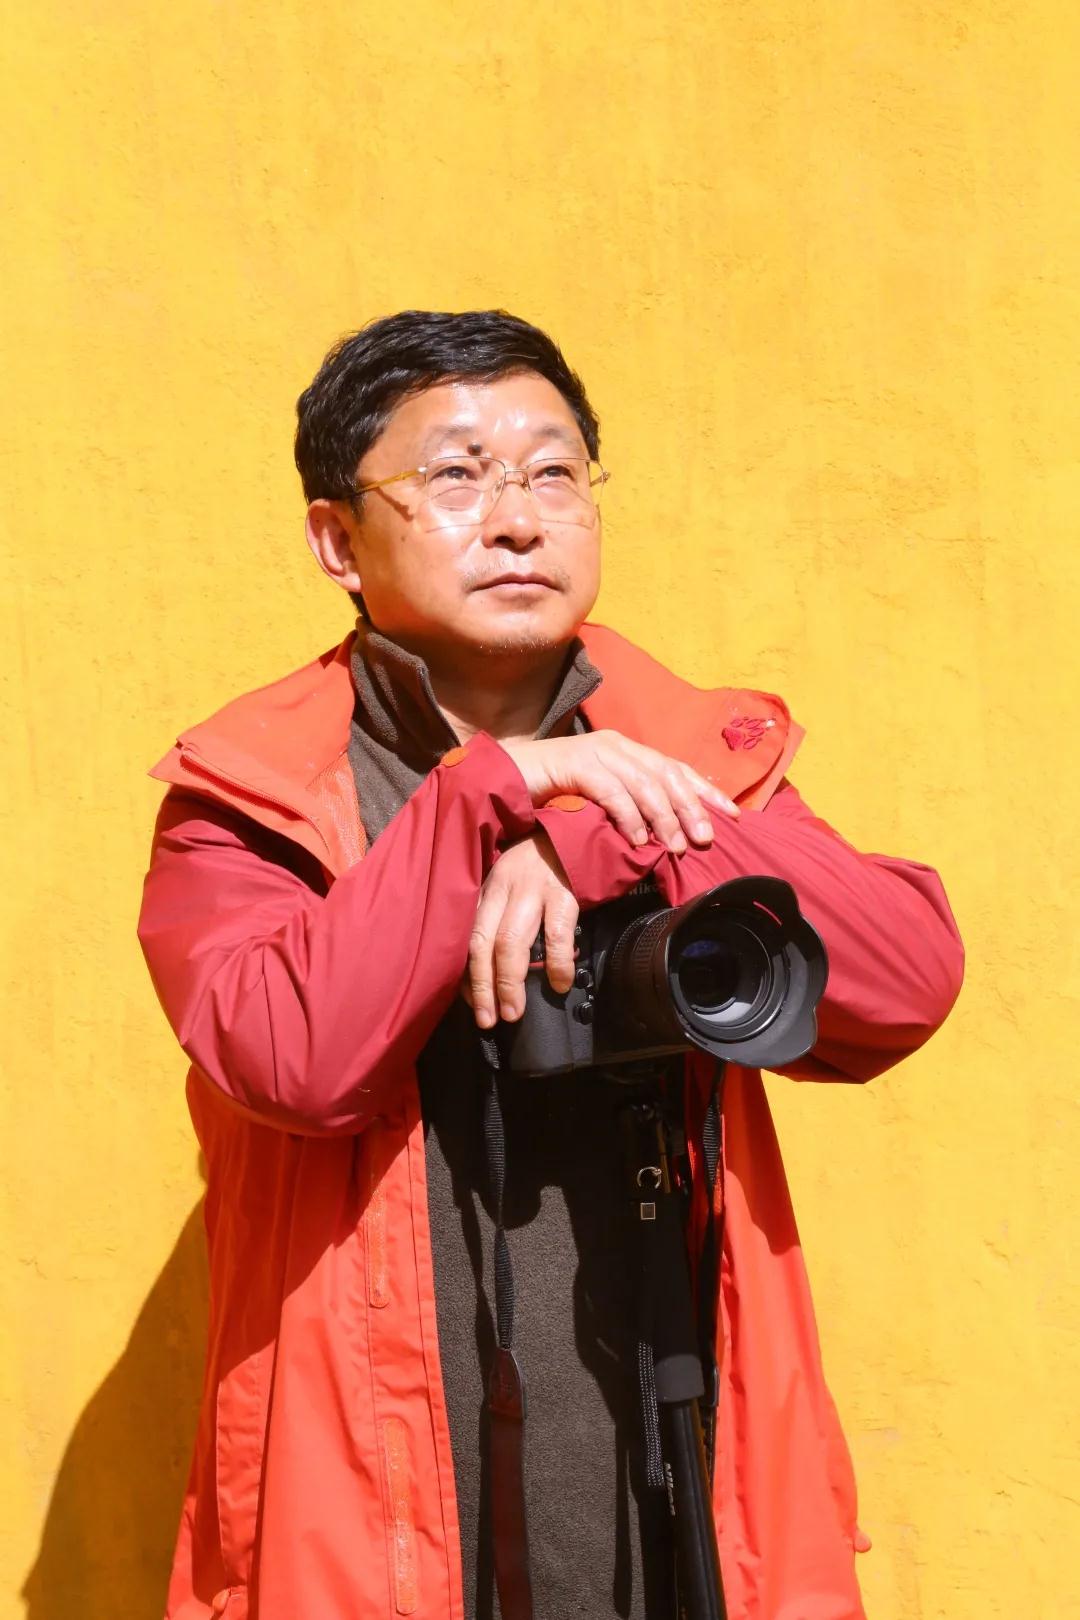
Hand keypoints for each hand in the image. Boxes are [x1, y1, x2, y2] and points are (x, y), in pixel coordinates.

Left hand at [464, 831, 577, 1028]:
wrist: (569, 832)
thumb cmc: (533, 867)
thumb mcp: (505, 886)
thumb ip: (495, 920)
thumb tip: (487, 973)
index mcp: (486, 891)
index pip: (468, 937)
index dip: (467, 975)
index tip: (472, 1004)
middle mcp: (503, 890)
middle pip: (484, 943)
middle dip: (483, 986)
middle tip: (488, 1020)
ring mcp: (533, 891)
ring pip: (511, 941)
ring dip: (509, 982)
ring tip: (512, 1013)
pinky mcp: (563, 894)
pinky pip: (556, 935)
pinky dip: (556, 964)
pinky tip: (559, 984)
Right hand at [501, 730, 738, 852]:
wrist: (505, 778)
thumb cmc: (553, 793)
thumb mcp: (600, 797)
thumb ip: (630, 804)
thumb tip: (666, 831)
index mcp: (627, 749)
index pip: (676, 768)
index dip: (706, 791)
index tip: (733, 815)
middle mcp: (616, 745)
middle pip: (666, 774)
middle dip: (691, 807)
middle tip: (707, 837)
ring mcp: (595, 752)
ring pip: (643, 783)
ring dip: (664, 817)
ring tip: (675, 845)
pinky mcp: (574, 764)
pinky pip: (611, 791)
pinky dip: (628, 816)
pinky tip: (638, 839)